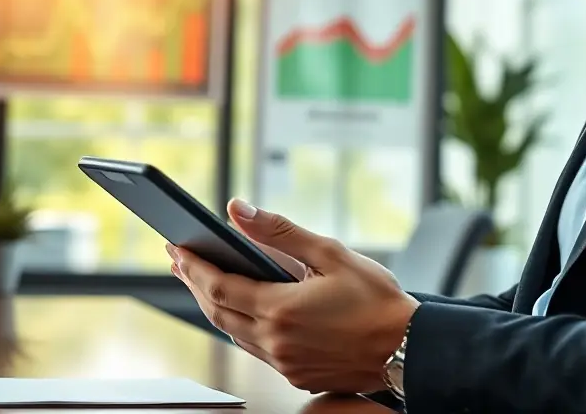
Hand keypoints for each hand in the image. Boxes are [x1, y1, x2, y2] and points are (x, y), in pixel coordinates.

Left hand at [168, 198, 418, 394]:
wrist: (409, 348)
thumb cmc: (377, 300)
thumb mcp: (330, 253)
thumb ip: (280, 231)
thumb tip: (240, 210)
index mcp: (281, 310)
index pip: (218, 286)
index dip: (193, 266)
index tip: (176, 247)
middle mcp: (276, 342)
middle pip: (217, 311)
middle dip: (194, 282)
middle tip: (179, 259)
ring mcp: (284, 363)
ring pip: (232, 332)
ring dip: (213, 304)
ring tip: (202, 278)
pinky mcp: (296, 375)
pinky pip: (254, 348)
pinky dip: (239, 324)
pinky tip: (242, 307)